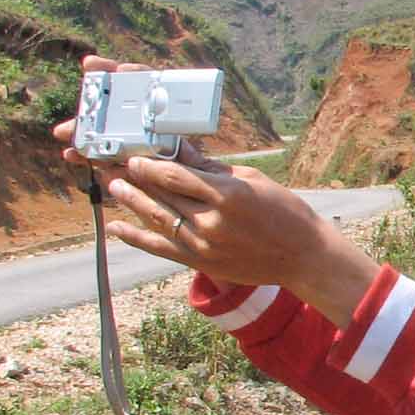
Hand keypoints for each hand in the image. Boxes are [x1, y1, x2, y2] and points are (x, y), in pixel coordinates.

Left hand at [56, 55, 377, 325]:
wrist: (303, 257)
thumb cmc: (284, 212)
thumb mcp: (252, 180)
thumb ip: (213, 169)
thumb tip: (182, 151)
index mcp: (228, 195)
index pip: (176, 176)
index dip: (149, 165)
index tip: (133, 155)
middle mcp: (212, 222)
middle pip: (161, 196)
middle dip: (133, 179)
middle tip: (111, 164)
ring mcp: (204, 246)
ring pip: (157, 219)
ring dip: (130, 202)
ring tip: (112, 186)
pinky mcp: (201, 263)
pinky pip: (160, 248)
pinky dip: (135, 237)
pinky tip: (115, 227)